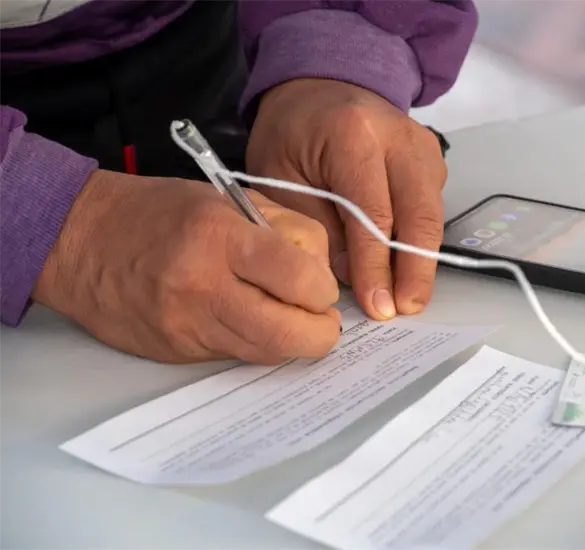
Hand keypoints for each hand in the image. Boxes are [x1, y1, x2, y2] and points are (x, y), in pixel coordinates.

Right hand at [33, 170, 339, 363]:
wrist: (79, 241)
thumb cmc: (160, 212)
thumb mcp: (229, 199)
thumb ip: (285, 230)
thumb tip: (322, 273)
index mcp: (221, 237)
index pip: (299, 279)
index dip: (323, 289)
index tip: (321, 285)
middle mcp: (204, 287)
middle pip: (288, 334)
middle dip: (322, 333)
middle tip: (322, 319)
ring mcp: (188, 326)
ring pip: (265, 353)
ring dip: (292, 342)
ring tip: (291, 318)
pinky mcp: (177, 352)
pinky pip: (235, 357)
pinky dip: (256, 343)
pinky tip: (252, 321)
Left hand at [246, 79, 446, 320]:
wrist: (321, 87)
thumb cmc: (292, 133)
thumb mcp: (280, 177)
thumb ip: (316, 227)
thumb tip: (351, 278)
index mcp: (353, 135)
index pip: (373, 212)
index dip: (376, 265)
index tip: (378, 306)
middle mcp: (398, 137)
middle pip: (419, 214)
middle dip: (415, 269)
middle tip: (406, 309)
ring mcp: (423, 146)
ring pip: (433, 213)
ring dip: (422, 259)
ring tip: (408, 297)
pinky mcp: (432, 158)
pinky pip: (432, 207)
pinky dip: (421, 240)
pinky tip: (406, 267)